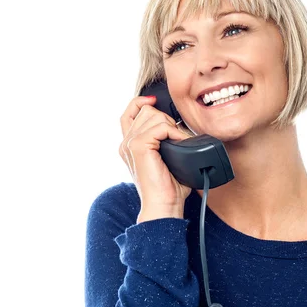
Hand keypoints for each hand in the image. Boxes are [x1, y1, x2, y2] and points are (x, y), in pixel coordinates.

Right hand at [119, 95, 192, 222]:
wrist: (164, 205)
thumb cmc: (168, 187)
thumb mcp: (166, 158)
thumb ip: (164, 140)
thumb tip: (180, 125)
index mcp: (129, 144)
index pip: (129, 112)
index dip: (141, 102)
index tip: (155, 101)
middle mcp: (125, 142)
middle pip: (146, 110)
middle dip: (165, 118)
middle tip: (176, 138)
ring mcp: (130, 144)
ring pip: (153, 115)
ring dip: (171, 126)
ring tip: (179, 143)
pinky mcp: (138, 147)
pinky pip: (160, 127)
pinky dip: (175, 133)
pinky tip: (180, 144)